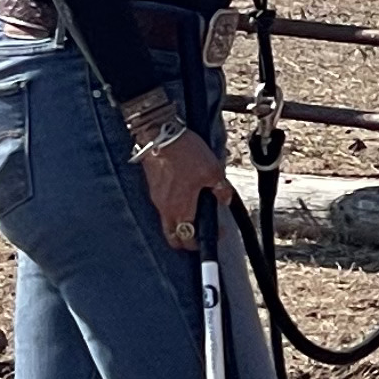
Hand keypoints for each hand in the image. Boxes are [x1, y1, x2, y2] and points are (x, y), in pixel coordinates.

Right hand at [141, 126, 231, 252]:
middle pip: (172, 236)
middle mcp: (164, 208)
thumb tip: (225, 199)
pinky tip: (184, 196)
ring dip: (180, 223)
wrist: (159, 134)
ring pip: (167, 221)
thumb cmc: (185, 153)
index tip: (215, 235)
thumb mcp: (213, 171)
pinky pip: (162, 206)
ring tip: (195, 213)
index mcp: (180, 209)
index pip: (187, 239)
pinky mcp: (152, 187)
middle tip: (200, 233)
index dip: (201, 243)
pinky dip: (173, 208)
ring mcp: (156, 198)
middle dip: (186, 240)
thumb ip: (221, 190)